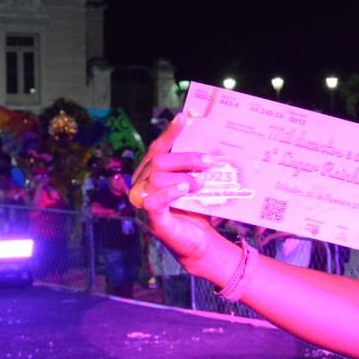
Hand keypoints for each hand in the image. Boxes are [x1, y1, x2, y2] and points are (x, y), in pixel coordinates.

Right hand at [129, 113, 220, 266]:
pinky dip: (170, 192)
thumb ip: (197, 168)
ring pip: (156, 177)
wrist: (200, 242)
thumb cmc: (197, 210)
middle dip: (187, 158)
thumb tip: (215, 147)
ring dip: (183, 176)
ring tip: (201, 183)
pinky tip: (185, 189)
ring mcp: (144, 202)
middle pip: (159, 161)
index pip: (158, 148)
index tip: (184, 117)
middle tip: (212, 162)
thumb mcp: (197, 184)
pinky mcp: (151, 219)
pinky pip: (153, 201)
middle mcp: (143, 185)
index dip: (169, 133)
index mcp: (152, 173)